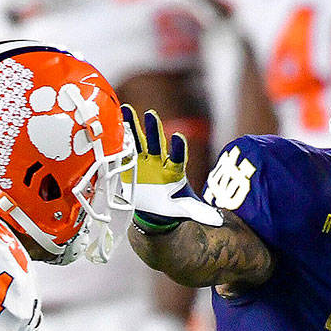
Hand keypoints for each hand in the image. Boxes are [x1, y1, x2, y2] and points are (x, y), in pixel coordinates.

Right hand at [122, 104, 221, 231]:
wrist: (155, 210)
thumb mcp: (187, 209)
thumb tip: (219, 220)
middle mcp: (159, 162)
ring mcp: (143, 162)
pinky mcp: (130, 166)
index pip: (178, 157)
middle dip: (153, 129)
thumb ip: (201, 211)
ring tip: (126, 110)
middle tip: (151, 114)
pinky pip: (123, 151)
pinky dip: (117, 141)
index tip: (178, 137)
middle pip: (156, 143)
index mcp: (174, 170)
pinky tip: (112, 127)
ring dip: (132, 127)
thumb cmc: (173, 205)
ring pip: (138, 142)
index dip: (178, 148)